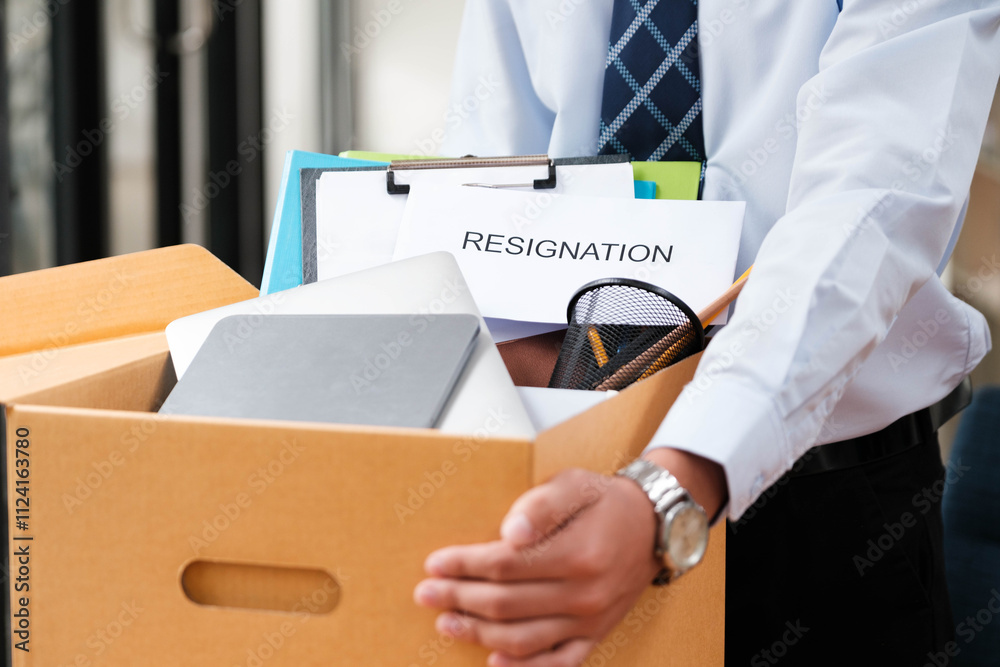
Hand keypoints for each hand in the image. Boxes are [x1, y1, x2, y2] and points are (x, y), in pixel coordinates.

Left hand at [413, 467, 661, 665]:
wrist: (652, 526)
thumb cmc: (604, 501)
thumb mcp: (574, 485)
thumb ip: (539, 507)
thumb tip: (509, 534)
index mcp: (577, 554)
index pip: (505, 565)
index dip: (465, 565)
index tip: (435, 563)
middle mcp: (585, 594)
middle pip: (507, 604)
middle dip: (459, 598)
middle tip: (425, 593)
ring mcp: (591, 620)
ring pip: (523, 638)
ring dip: (478, 634)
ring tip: (445, 623)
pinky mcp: (595, 635)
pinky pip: (559, 663)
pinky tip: (494, 662)